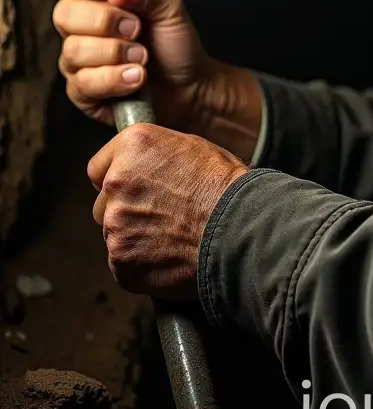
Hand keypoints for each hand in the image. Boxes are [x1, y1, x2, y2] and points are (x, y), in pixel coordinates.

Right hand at [50, 0, 261, 160]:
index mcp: (97, 1)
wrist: (190, 85)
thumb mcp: (169, 7)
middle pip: (64, 14)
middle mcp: (80, 29)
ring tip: (142, 56)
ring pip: (74, 50)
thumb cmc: (175, 44)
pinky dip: (116, 78)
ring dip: (116, 52)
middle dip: (105, 20)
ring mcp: (78, 62)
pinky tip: (136, 77)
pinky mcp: (82, 93)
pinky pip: (84, 83)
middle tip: (136, 28)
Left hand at [88, 122, 248, 299]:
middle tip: (160, 214)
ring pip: (115, 233)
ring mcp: (115, 224)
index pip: (98, 167)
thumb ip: (153, 157)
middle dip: (125, 209)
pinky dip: (140, 262)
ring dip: (134, 236)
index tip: (130, 188)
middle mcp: (116, 182)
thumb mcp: (191, 148)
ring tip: (170, 235)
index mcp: (132, 147)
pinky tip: (168, 254)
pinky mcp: (120, 260)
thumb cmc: (224, 187)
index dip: (116, 178)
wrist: (238, 227)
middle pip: (103, 203)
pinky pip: (123, 262)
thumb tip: (142, 167)